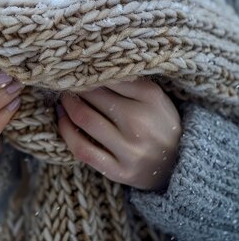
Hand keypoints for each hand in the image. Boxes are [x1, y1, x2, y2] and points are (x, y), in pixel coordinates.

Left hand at [57, 79, 181, 190]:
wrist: (179, 166)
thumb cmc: (159, 124)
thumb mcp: (154, 97)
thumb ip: (128, 81)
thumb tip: (92, 69)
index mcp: (151, 99)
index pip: (110, 78)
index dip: (89, 72)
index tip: (78, 69)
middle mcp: (141, 125)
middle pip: (94, 97)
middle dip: (75, 87)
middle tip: (65, 82)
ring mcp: (130, 151)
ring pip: (85, 120)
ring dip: (67, 106)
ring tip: (63, 99)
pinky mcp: (118, 172)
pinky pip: (82, 149)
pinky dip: (66, 131)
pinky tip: (62, 120)